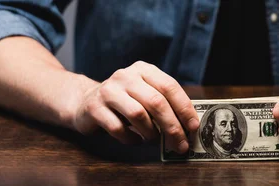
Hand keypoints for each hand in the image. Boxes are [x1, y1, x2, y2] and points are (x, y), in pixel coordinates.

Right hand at [72, 61, 198, 152]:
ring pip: (138, 114)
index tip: (193, 127)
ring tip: (154, 140)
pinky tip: (136, 140)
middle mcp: (125, 76)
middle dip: (172, 126)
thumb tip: (188, 126)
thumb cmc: (124, 101)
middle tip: (180, 144)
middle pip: (156, 102)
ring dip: (151, 133)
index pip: (169, 87)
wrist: (84, 101)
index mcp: (143, 70)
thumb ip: (164, 103)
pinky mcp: (94, 108)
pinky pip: (118, 128)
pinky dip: (131, 138)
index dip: (184, 108)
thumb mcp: (144, 93)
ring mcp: (108, 91)